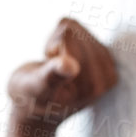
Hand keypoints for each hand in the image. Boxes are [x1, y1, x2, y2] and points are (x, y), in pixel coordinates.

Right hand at [6, 17, 117, 131]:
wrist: (32, 109)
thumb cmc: (30, 98)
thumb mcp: (36, 88)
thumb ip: (53, 76)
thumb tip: (71, 66)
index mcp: (95, 86)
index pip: (70, 40)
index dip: (51, 51)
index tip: (48, 77)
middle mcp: (106, 77)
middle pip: (74, 32)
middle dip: (55, 46)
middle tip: (49, 72)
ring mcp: (105, 66)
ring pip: (74, 27)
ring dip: (56, 43)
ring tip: (53, 67)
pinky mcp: (100, 56)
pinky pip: (75, 27)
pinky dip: (60, 39)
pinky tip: (58, 61)